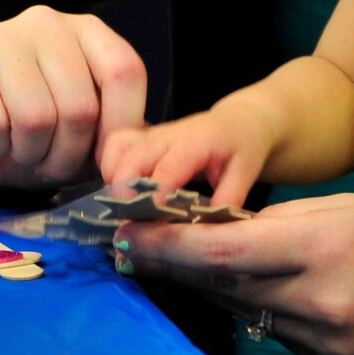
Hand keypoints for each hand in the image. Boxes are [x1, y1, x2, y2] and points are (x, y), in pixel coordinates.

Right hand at [0, 6, 146, 190]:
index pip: (124, 71)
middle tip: (48, 162)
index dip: (121, 129)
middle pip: (80, 106)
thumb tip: (136, 159)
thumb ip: (117, 136)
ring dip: (29, 154)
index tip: (107, 164)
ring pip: (36, 118)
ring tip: (19, 149)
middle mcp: (45, 22)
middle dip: (67, 156)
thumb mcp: (84, 133)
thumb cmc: (30, 132)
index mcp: (86, 31)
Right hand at [97, 105, 272, 208]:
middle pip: (131, 156)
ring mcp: (150, 134)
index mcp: (196, 142)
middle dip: (123, 189)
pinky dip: (108, 169)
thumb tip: (206, 233)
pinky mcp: (140, 138)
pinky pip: (114, 148)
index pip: (168, 168)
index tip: (146, 222)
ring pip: (116, 148)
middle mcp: (167, 135)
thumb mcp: (244, 174)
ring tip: (123, 208)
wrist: (238, 121)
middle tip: (128, 222)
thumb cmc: (242, 148)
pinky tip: (120, 193)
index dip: (154, 194)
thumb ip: (227, 201)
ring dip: (112, 179)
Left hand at [117, 191, 353, 354]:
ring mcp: (327, 341)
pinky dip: (259, 309)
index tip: (127, 232)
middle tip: (135, 244)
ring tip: (183, 261)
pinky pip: (279, 334)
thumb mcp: (350, 207)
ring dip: (215, 287)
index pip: (223, 250)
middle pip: (225, 285)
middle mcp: (319, 300)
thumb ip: (283, 220)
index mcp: (323, 246)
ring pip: (247, 312)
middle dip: (177, 265)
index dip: (167, 245)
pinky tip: (250, 289)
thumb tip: (223, 231)